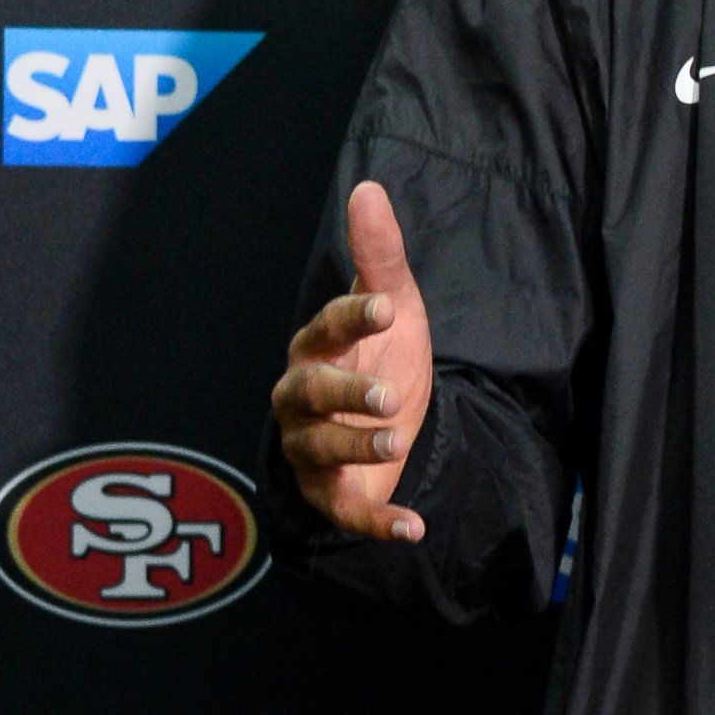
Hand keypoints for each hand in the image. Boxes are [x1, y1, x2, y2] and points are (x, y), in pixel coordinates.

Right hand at [270, 181, 434, 541]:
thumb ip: (378, 255)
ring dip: (357, 446)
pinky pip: (345, 509)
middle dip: (346, 394)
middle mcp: (301, 396)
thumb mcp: (391, 304)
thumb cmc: (380, 354)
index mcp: (316, 346)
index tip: (385, 306)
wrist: (390, 421)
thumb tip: (366, 187)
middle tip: (390, 396)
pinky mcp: (328, 492)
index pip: (327, 328)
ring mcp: (310, 446)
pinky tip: (413, 527)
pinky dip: (376, 520)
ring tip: (399, 438)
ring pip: (320, 449)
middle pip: (310, 394)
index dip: (353, 317)